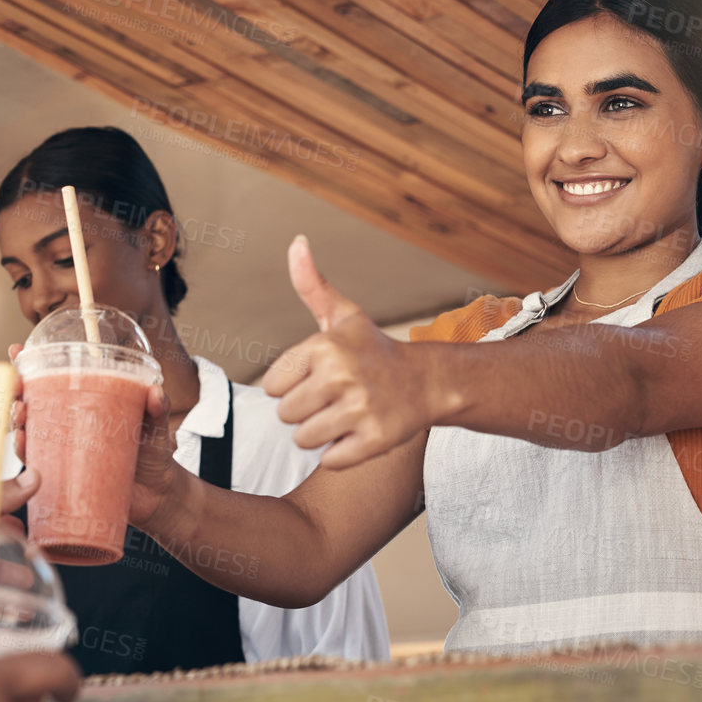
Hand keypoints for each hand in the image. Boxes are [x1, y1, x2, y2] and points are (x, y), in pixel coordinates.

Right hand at [8, 347, 176, 530]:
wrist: (158, 495)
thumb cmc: (154, 454)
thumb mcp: (157, 425)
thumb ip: (157, 408)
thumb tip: (155, 393)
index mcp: (87, 405)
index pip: (55, 380)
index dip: (32, 365)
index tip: (18, 350)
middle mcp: (69, 425)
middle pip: (33, 403)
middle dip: (16, 391)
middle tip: (16, 384)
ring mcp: (65, 450)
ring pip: (29, 431)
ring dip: (18, 420)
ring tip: (20, 413)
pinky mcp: (64, 476)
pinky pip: (37, 463)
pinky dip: (25, 452)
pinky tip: (24, 442)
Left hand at [262, 236, 433, 468]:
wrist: (428, 382)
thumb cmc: (373, 350)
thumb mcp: (342, 316)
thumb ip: (311, 285)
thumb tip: (296, 241)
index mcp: (325, 347)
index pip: (273, 386)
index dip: (291, 385)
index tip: (318, 377)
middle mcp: (342, 376)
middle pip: (286, 415)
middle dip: (305, 411)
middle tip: (334, 398)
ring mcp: (361, 410)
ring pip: (304, 439)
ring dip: (320, 434)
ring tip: (344, 415)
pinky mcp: (375, 440)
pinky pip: (330, 460)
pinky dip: (340, 453)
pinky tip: (358, 432)